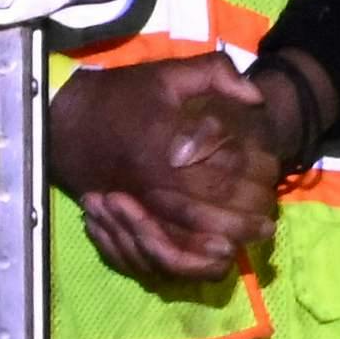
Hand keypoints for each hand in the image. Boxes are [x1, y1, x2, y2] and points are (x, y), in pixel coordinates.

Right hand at [50, 53, 297, 295]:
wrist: (67, 121)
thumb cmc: (123, 96)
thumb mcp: (169, 73)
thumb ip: (217, 75)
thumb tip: (257, 99)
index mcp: (163, 145)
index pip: (218, 175)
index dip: (251, 185)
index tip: (272, 185)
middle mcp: (147, 183)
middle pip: (203, 216)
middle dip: (241, 225)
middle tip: (267, 226)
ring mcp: (130, 210)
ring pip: (178, 245)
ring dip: (214, 251)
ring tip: (245, 247)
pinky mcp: (118, 226)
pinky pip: (150, 257)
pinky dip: (181, 265)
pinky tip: (207, 262)